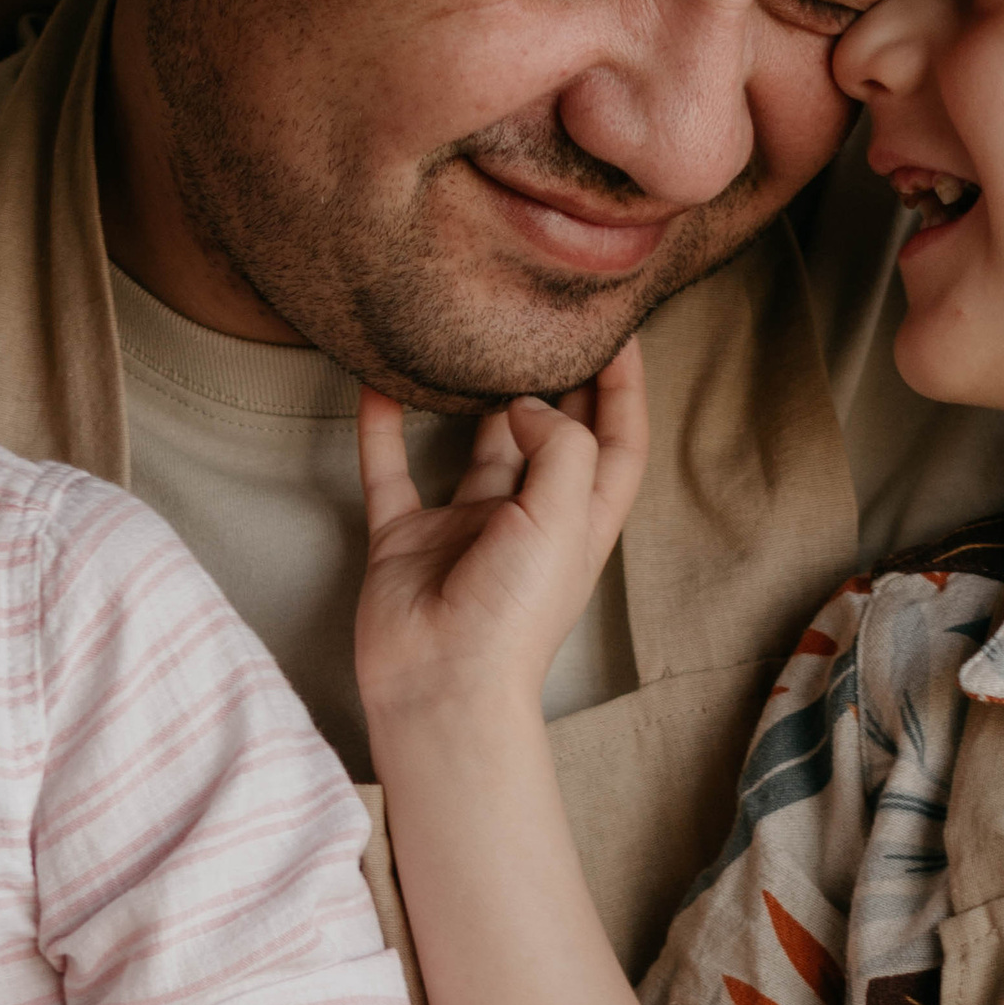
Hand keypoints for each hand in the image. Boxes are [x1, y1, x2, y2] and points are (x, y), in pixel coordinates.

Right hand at [354, 344, 647, 728]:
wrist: (441, 687)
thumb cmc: (514, 618)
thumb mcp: (563, 520)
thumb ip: (558, 445)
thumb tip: (524, 402)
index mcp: (581, 520)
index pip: (619, 441)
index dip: (626, 387)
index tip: (619, 328)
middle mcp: (528, 518)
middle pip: (552, 435)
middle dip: (557, 380)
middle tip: (546, 317)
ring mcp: (466, 528)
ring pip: (474, 445)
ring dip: (472, 397)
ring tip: (469, 336)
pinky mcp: (406, 539)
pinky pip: (392, 470)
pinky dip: (383, 429)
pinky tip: (377, 381)